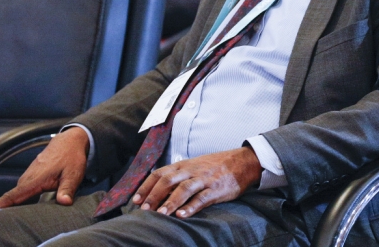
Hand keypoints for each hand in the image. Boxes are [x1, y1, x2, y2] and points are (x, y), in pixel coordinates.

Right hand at [0, 126, 89, 209]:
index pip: (14, 195)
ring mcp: (28, 176)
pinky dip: (18, 198)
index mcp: (36, 179)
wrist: (69, 141)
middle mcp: (28, 177)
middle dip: (2, 209)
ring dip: (10, 204)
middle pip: (12, 197)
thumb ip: (67, 189)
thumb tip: (64, 202)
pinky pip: (22, 190)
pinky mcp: (31, 176)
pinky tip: (17, 207)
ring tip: (2, 217)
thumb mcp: (74, 174)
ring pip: (17, 193)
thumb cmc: (71, 157)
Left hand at [132, 147, 261, 218]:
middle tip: (144, 210)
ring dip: (171, 202)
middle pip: (168, 180)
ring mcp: (204, 179)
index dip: (146, 186)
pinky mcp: (216, 189)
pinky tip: (182, 216)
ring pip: (184, 189)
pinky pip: (202, 198)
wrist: (243, 162)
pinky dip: (191, 207)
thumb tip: (157, 190)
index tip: (135, 200)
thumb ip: (178, 175)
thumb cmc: (215, 166)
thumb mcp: (195, 166)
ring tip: (160, 215)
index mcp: (184, 165)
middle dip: (154, 195)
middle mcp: (191, 170)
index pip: (160, 173)